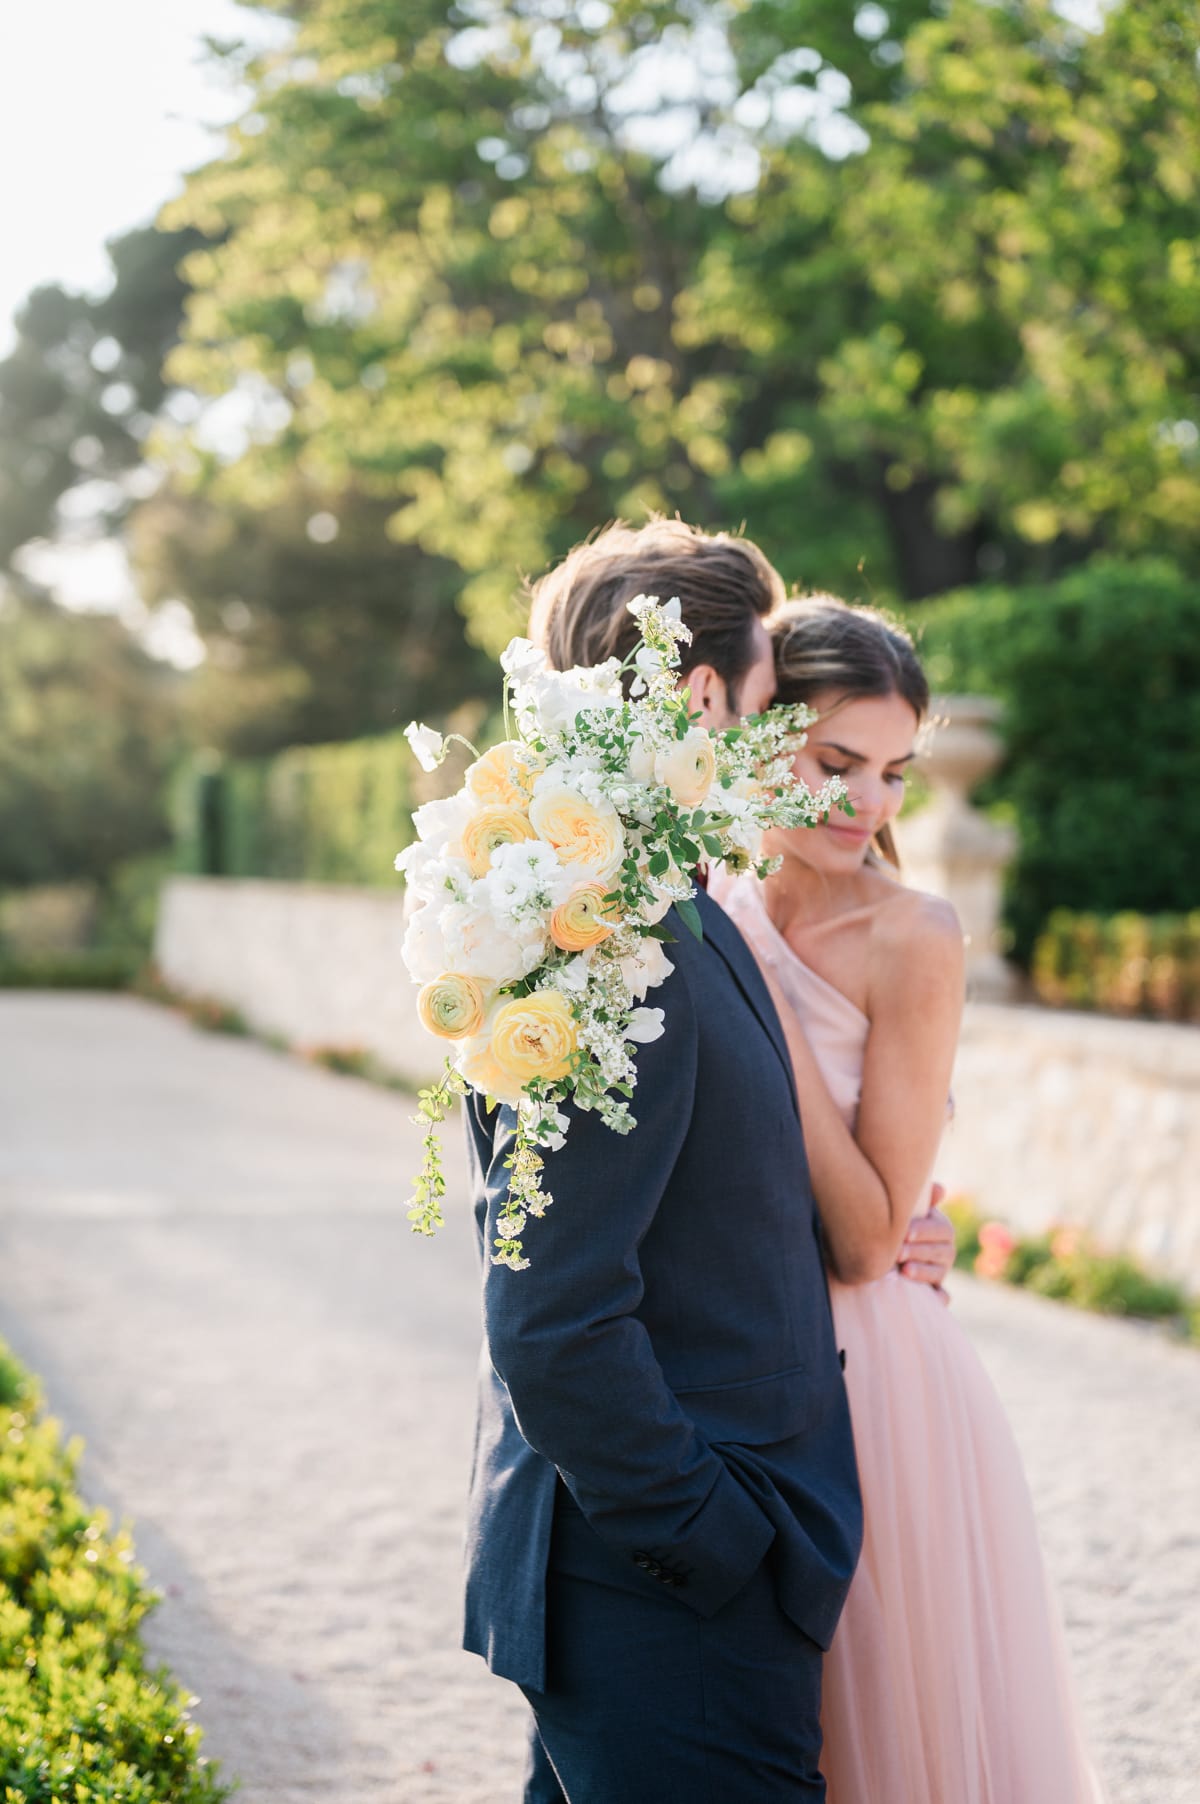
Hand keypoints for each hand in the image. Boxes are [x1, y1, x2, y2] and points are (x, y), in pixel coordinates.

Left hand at [897, 1185, 955, 1300]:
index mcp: (938, 1227)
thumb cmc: (889, 1221)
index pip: (942, 1229)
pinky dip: (939, 1298)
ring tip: (904, 1271)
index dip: (925, 1231)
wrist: (874, 1247)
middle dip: (920, 1251)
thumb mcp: (902, 1209)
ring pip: (940, 1272)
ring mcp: (939, 1270)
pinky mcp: (933, 1290)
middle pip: (942, 1251)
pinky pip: (942, 1296)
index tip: (905, 1233)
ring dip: (924, 1272)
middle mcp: (943, 1248)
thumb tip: (940, 1189)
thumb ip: (918, 1198)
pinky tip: (931, 1298)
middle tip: (898, 1252)